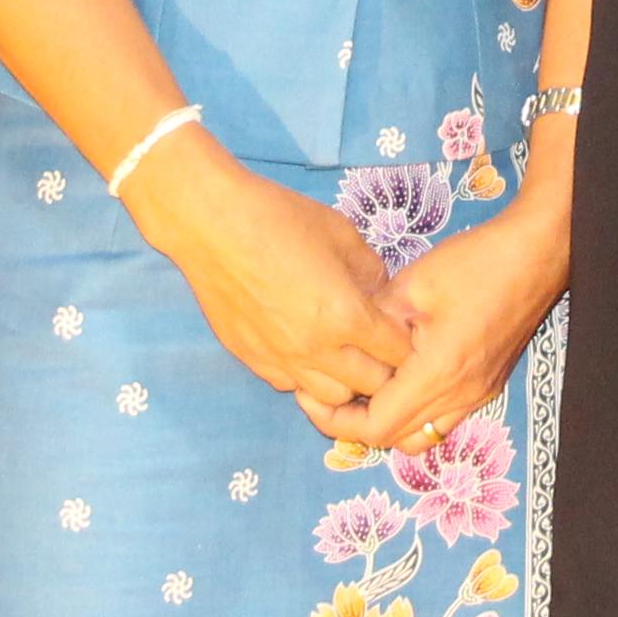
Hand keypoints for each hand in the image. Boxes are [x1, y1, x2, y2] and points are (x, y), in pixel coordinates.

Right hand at [133, 144, 412, 407]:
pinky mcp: (251, 360)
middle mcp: (316, 349)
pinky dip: (307, 376)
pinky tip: (306, 347)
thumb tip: (382, 296)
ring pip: (330, 399)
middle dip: (384, 370)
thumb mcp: (341, 234)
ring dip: (346, 381)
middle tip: (381, 347)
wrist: (210, 224)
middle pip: (370, 388)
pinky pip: (291, 386)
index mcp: (345, 315)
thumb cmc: (278, 218)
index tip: (404, 330)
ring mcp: (281, 360)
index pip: (397, 353)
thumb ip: (371, 271)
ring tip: (345, 354)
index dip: (407, 344)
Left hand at [312, 204, 569, 453]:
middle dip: (354, 424)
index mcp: (439, 373)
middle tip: (328, 392)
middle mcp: (462, 395)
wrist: (537, 254)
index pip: (376, 427)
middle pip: (396, 440)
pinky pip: (443, 418)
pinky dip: (414, 411)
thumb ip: (375, 321)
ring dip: (388, 422)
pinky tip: (398, 378)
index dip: (335, 419)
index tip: (311, 393)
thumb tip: (348, 340)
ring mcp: (479, 394)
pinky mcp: (487, 385)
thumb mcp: (413, 285)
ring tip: (363, 388)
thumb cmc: (477, 263)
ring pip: (422, 436)